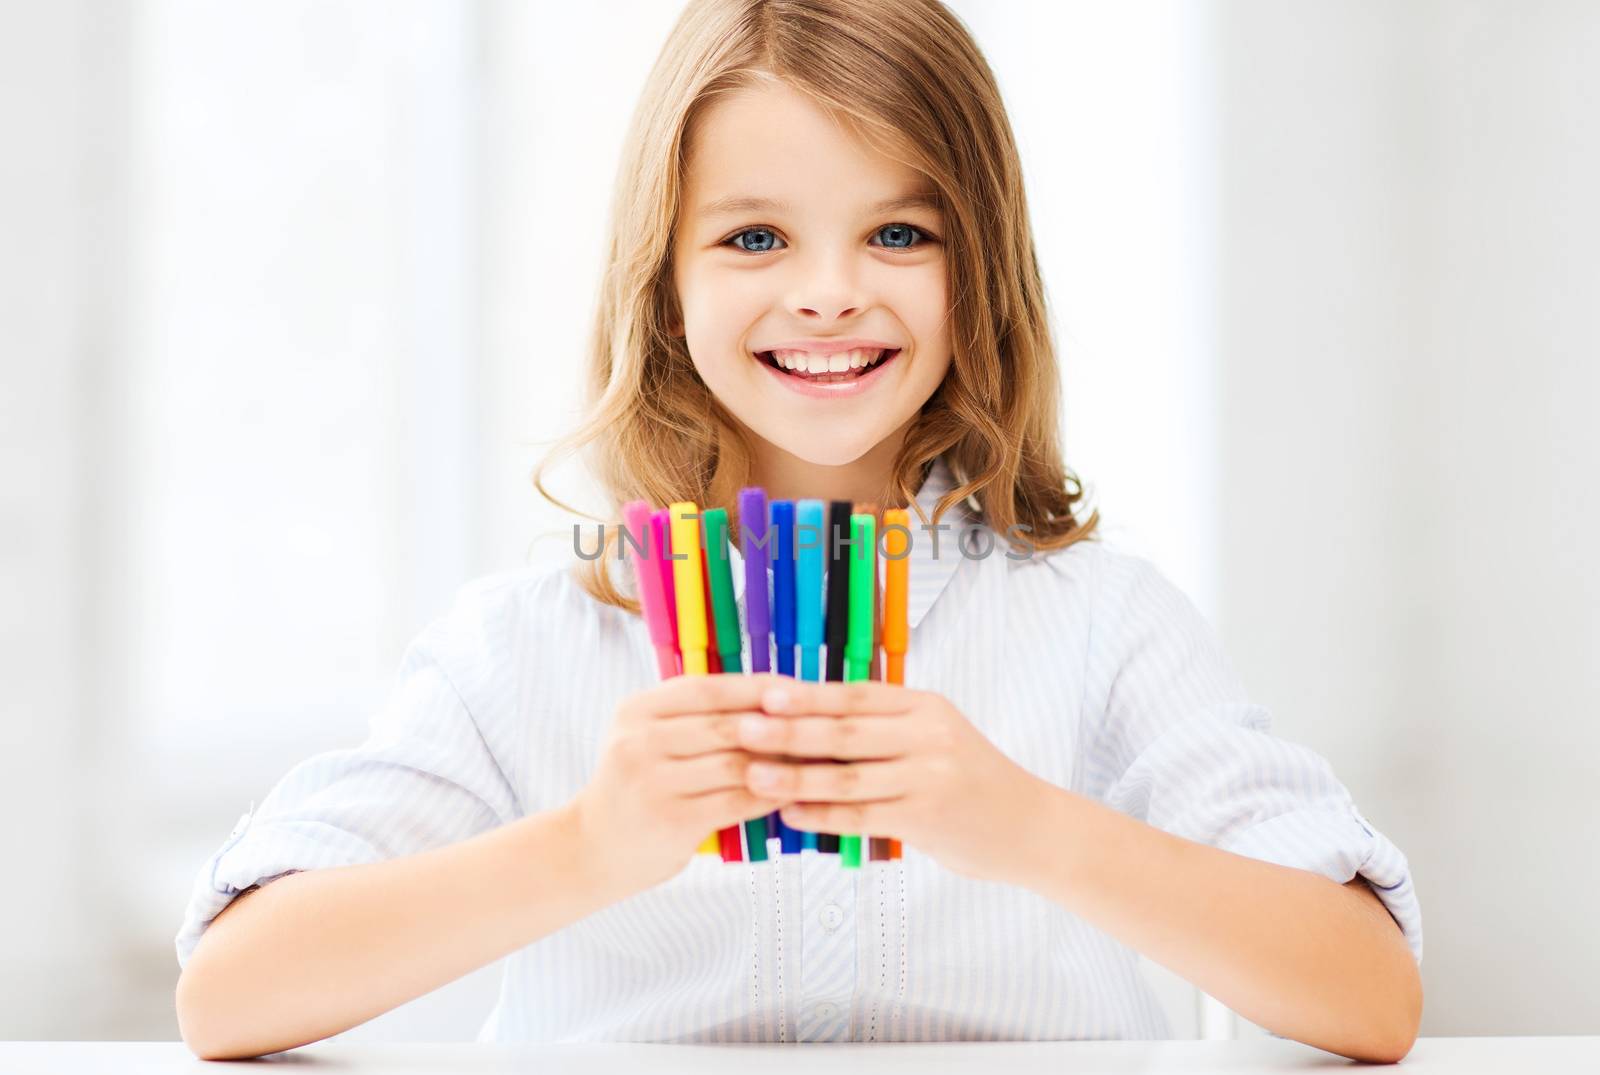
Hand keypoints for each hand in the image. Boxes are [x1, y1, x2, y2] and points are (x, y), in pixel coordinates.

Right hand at [570, 674, 795, 896]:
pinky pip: (735, 802)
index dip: (758, 687)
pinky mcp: (670, 819)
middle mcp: (639, 740)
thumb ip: (693, 717)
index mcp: (636, 710)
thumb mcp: (647, 738)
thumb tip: (770, 696)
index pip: (709, 688)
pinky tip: (790, 794)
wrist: (590, 848)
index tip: (798, 689)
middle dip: (778, 725)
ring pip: (736, 763)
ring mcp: (652, 781)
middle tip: (820, 726)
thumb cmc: (635, 789)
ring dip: (781, 762)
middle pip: (726, 724)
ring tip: (813, 761)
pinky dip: (768, 796)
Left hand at [735, 680, 1051, 882]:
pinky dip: (821, 815)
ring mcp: (928, 778)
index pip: (855, 695)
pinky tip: (790, 814)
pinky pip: (861, 816)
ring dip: (793, 776)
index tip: (761, 693)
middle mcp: (927, 737)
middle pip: (844, 731)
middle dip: (787, 731)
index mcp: (924, 707)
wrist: (1031, 827)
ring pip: (847, 776)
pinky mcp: (926, 819)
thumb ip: (885, 726)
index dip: (806, 695)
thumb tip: (808, 718)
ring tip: (752, 775)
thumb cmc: (972, 781)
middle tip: (741, 729)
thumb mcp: (935, 736)